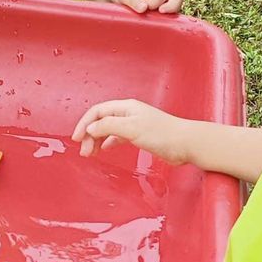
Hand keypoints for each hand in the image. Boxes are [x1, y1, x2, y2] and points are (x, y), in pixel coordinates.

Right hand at [72, 98, 195, 161]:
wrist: (185, 143)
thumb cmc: (163, 133)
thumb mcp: (132, 128)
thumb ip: (109, 127)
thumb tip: (91, 128)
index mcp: (125, 108)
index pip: (97, 112)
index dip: (84, 124)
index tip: (76, 138)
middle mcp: (127, 114)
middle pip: (101, 121)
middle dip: (89, 134)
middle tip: (84, 151)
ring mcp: (133, 124)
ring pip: (107, 130)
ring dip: (96, 140)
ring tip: (90, 153)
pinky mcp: (139, 135)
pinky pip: (117, 137)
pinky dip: (108, 142)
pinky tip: (104, 149)